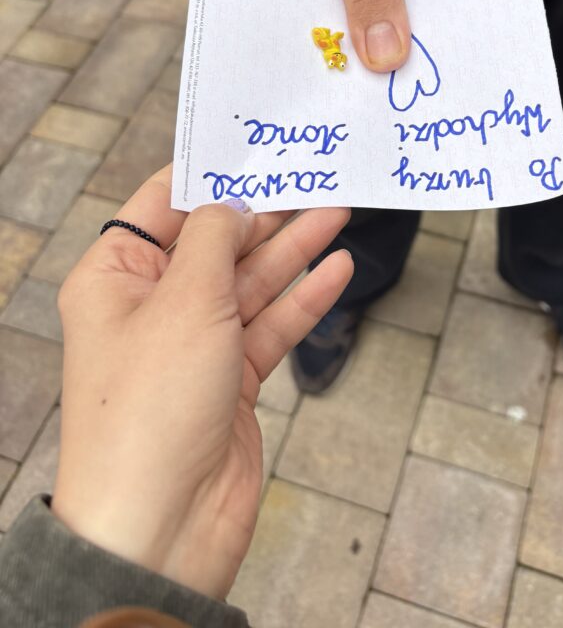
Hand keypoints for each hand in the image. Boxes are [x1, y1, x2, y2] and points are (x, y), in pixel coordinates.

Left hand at [52, 166, 352, 599]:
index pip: (162, 206)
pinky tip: (337, 271)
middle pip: (216, 242)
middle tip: (311, 176)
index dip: (209, 175)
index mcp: (115, 278)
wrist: (163, 524)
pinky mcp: (231, 378)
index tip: (253, 146)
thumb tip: (232, 204)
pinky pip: (271, 325)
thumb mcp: (184, 300)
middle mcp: (152, 305)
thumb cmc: (151, 408)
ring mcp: (195, 343)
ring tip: (339, 210)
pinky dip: (304, 298)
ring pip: (251, 281)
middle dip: (265, 211)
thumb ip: (213, 239)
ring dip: (294, 249)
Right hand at [271, 0, 465, 71]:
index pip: (315, 49)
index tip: (391, 89)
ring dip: (424, 21)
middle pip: (353, 49)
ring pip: (389, 29)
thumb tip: (383, 59)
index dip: (349, 77)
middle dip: (395, 56)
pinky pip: (410, 3)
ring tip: (455, 1)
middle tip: (439, 57)